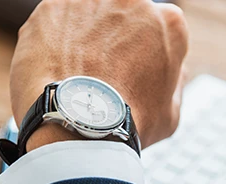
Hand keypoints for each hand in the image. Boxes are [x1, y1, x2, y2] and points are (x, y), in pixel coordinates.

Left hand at [10, 0, 187, 148]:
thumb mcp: (168, 115)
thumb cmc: (127, 126)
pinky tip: (53, 72)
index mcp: (166, 23)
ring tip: (72, 77)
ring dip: (80, 43)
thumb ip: (174, 85)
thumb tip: (174, 72)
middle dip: (109, 44)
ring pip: (85, 20)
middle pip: (118, 21)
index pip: (152, 32)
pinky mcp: (52, 9)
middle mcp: (130, 2)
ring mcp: (89, 2)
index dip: (138, 55)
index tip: (125, 73)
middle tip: (98, 76)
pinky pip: (52, 26)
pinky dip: (50, 46)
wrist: (80, 128)